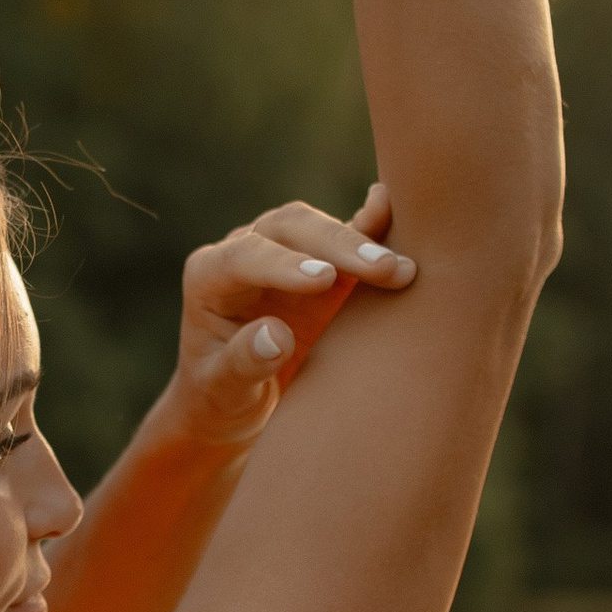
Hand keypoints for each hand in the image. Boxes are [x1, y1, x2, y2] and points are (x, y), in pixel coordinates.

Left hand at [170, 185, 413, 444]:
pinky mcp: (320, 261)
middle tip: (383, 269)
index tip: (324, 280)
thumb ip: (242, 364)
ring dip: (362, 241)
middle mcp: (245, 251)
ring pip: (319, 226)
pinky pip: (346, 234)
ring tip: (403, 268)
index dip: (284, 264)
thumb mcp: (223, 393)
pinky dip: (373, 226)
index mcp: (209, 277)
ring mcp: (284, 251)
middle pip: (288, 228)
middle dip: (337, 245)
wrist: (236, 401)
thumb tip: (276, 336)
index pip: (244, 258)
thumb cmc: (221, 398)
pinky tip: (397, 210)